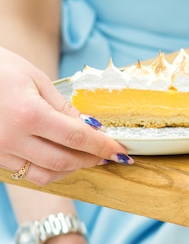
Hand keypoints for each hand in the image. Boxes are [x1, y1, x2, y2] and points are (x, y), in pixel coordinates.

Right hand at [0, 47, 132, 184]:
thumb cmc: (2, 69)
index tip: (121, 152)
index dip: (102, 146)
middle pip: (64, 161)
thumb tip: (90, 127)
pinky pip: (26, 173)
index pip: (76, 138)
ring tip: (87, 157)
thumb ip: (63, 107)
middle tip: (108, 154)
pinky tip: (61, 158)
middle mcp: (13, 138)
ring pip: (45, 175)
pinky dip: (49, 170)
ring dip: (71, 169)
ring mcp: (0, 151)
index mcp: (29, 114)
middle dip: (91, 160)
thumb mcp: (36, 79)